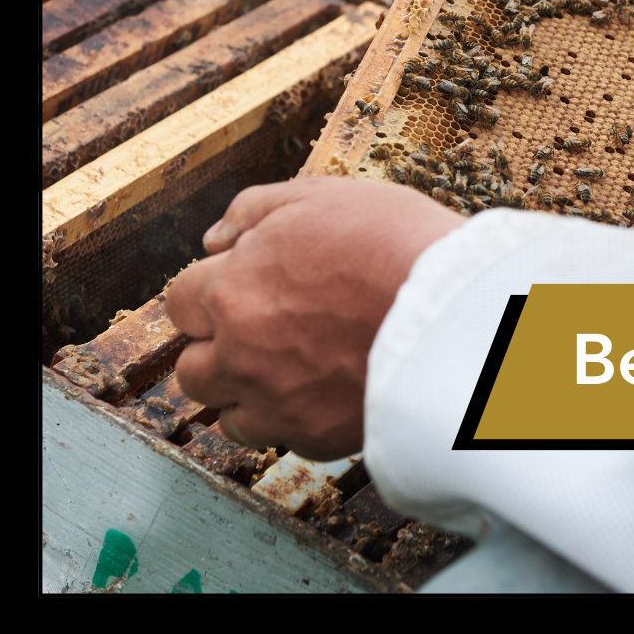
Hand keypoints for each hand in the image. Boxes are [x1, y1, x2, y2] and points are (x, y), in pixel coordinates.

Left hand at [164, 177, 462, 460]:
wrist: (453, 311)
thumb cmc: (394, 244)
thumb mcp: (321, 195)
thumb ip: (253, 210)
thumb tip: (214, 238)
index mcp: (233, 289)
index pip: (179, 302)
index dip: (208, 293)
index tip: (236, 289)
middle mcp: (240, 353)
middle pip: (191, 367)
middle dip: (217, 349)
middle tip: (260, 331)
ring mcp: (275, 402)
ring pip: (225, 414)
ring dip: (245, 392)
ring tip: (290, 367)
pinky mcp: (314, 438)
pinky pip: (282, 437)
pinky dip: (293, 417)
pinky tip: (327, 388)